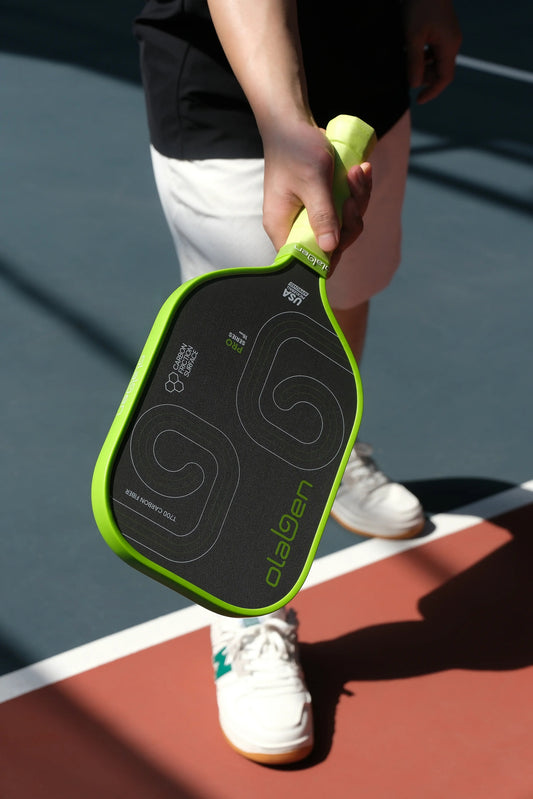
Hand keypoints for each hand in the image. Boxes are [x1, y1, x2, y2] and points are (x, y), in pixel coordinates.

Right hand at [260, 119, 371, 272]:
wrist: (293, 123)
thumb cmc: (296, 149)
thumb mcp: (312, 181)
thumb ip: (322, 215)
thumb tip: (330, 248)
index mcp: (282, 227)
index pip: (304, 261)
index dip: (326, 259)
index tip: (344, 237)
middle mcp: (294, 226)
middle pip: (331, 245)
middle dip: (350, 220)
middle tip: (353, 193)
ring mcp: (310, 215)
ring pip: (343, 225)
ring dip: (358, 199)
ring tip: (358, 171)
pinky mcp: (322, 203)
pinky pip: (345, 208)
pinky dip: (357, 190)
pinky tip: (360, 170)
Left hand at [404, 0, 461, 103]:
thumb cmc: (419, 6)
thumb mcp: (413, 36)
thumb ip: (414, 61)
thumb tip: (413, 84)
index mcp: (449, 46)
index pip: (444, 78)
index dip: (432, 92)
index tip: (418, 100)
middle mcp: (452, 43)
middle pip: (440, 71)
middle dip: (424, 77)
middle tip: (406, 73)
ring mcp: (448, 36)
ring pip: (436, 61)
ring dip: (422, 65)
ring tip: (406, 60)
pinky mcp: (442, 29)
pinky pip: (434, 50)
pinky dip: (423, 55)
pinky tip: (410, 49)